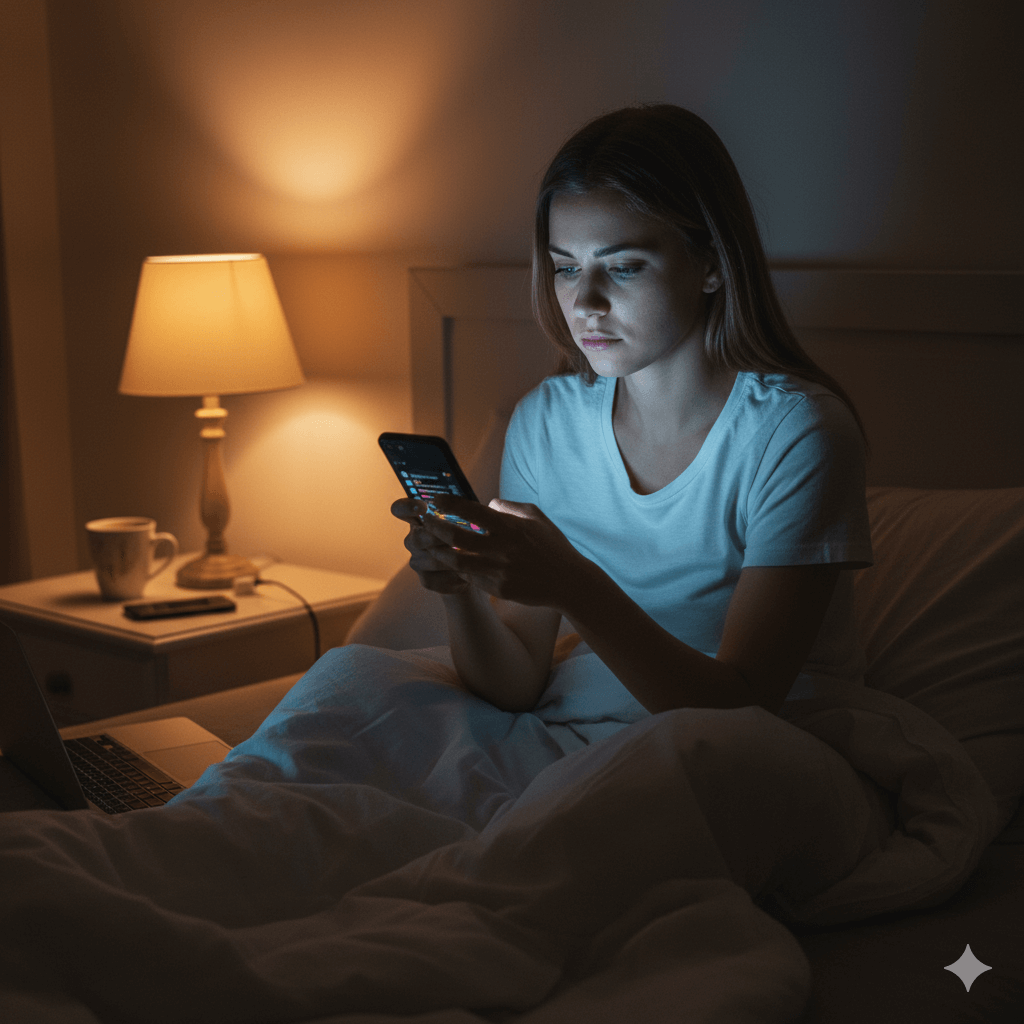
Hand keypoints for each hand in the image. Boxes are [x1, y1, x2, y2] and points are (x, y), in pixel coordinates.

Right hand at [390, 498, 470, 593]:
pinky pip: (438, 579)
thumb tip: (473, 504)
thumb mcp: (470, 519)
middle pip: (417, 537)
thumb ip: (463, 511)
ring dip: (453, 559)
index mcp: (420, 518)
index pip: (401, 509)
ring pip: (431, 560)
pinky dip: (455, 577)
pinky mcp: (427, 580)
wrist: (479, 568)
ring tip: (473, 558)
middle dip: (439, 538)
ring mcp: (417, 561)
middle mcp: (414, 539)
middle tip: (460, 540)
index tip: (422, 507)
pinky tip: (468, 575)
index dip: (407, 507)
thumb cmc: (474, 535)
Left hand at [417, 495, 586, 608]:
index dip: (449, 504)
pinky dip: (458, 571)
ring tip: (431, 547)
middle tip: (425, 523)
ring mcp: (500, 571)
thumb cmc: (552, 545)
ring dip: (440, 553)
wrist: (569, 582)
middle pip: (456, 537)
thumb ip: (510, 507)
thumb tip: (487, 503)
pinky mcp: (499, 589)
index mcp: (510, 526)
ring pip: (457, 562)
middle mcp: (502, 548)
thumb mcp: (536, 517)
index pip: (472, 511)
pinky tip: (451, 565)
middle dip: (435, 528)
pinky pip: (471, 579)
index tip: (435, 500)